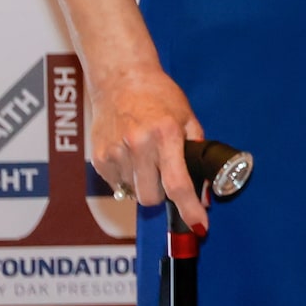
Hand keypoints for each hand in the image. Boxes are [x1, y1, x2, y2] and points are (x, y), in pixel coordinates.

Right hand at [87, 60, 207, 232]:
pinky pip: (117, 184)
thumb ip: (197, 154)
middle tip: (167, 175)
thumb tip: (205, 191)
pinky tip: (131, 155)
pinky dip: (128, 177)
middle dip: (163, 195)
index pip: (178, 183)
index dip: (190, 209)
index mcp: (165, 135)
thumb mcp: (187, 119)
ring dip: (144, 184)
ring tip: (148, 158)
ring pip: (133, 193)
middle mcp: (138, 145)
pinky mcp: (99, 158)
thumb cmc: (159, 96)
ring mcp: (115, 153)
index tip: (200, 225)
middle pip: (151, 198)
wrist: (121, 80)